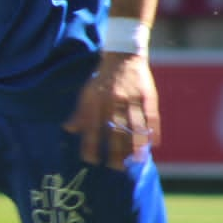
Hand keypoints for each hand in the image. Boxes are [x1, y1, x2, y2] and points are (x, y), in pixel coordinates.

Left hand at [64, 52, 159, 167]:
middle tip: (116, 167)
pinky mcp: (148, 95)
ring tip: (137, 160)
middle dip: (115, 150)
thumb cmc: (103, 78)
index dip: (91, 144)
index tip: (91, 160)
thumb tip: (68, 129)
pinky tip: (153, 144)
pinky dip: (153, 131)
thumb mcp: (87, 92)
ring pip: (135, 126)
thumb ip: (80, 112)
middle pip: (115, 130)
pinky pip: (151, 117)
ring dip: (136, 145)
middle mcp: (114, 101)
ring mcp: (132, 98)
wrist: (123, 55)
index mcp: (97, 101)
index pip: (92, 127)